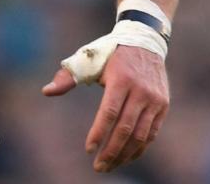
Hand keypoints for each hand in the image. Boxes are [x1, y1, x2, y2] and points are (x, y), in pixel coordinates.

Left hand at [41, 44, 169, 172]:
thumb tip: (46, 91)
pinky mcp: (163, 105)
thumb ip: (67, 77)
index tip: (88, 149)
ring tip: (110, 165)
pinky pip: (151, 132)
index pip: (109, 113)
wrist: (145, 41)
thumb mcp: (88, 59)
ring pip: (141, 135)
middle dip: (111, 151)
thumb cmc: (109, 52)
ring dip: (125, 154)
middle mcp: (141, 91)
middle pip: (126, 128)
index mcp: (121, 79)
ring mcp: (155, 100)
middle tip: (98, 167)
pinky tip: (126, 157)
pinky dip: (139, 148)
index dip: (99, 133)